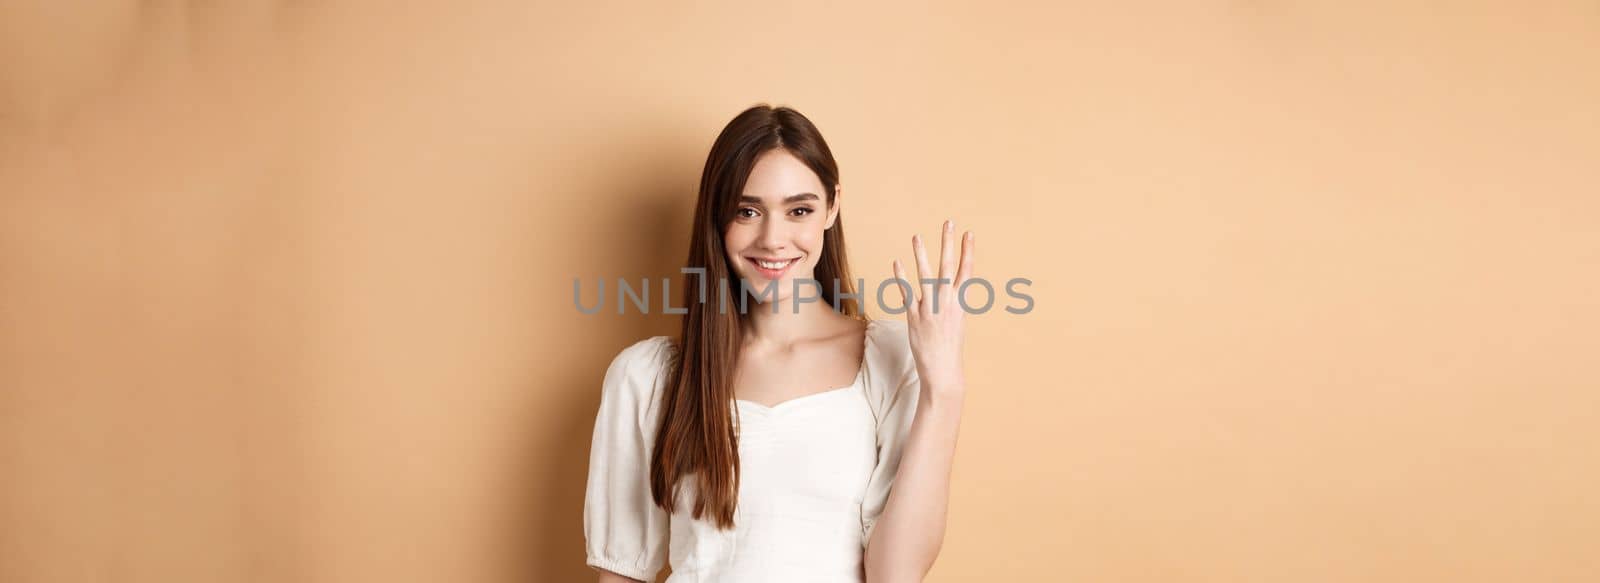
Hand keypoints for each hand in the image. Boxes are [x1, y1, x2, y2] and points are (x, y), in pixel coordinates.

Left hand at [891, 219, 973, 395]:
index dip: (968, 251)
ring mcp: (931, 309)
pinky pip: (907, 293)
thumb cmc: (950, 347)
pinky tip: (897, 262)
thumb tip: (948, 290)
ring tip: (917, 236)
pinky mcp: (915, 317)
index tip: (969, 233)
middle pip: (948, 266)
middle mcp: (947, 303)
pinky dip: (901, 278)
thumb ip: (952, 303)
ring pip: (926, 276)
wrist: (943, 370)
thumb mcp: (957, 322)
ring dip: (921, 254)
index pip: (966, 271)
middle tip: (949, 222)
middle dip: (948, 243)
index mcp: (961, 303)